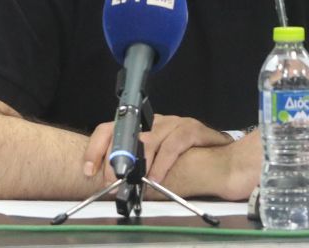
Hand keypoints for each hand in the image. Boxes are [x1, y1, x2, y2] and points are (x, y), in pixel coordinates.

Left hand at [81, 115, 230, 185]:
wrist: (220, 156)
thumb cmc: (184, 158)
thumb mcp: (152, 162)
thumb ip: (133, 168)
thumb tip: (109, 186)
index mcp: (140, 127)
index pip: (108, 129)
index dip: (95, 149)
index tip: (89, 170)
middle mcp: (153, 121)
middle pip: (125, 134)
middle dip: (115, 160)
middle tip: (112, 182)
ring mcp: (172, 123)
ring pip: (148, 139)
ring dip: (138, 165)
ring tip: (133, 182)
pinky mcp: (190, 129)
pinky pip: (172, 145)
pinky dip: (162, 164)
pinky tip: (156, 179)